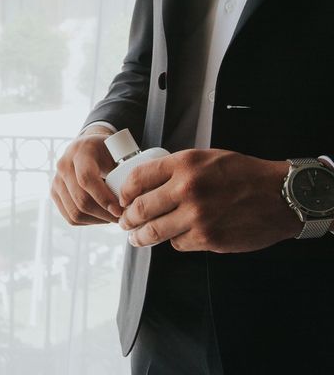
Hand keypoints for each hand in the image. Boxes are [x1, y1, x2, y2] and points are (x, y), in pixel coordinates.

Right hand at [51, 126, 123, 224]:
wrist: (87, 147)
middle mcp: (64, 164)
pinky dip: (88, 222)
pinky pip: (70, 217)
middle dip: (104, 214)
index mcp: (81, 151)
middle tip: (123, 218)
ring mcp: (56, 180)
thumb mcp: (118, 152)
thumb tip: (134, 200)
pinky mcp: (54, 193)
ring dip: (97, 220)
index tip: (120, 210)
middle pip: (81, 200)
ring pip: (75, 213)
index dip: (103, 198)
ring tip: (113, 218)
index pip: (86, 179)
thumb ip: (125, 172)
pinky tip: (101, 217)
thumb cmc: (108, 151)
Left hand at [119, 149, 300, 252]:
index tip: (123, 199)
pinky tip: (178, 235)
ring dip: (140, 237)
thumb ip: (176, 170)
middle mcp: (188, 188)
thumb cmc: (242, 174)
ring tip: (136, 237)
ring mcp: (197, 216)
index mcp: (184, 164)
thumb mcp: (206, 159)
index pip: (138, 178)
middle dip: (127, 219)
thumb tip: (145, 186)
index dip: (124, 192)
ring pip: (154, 231)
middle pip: (140, 208)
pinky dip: (175, 241)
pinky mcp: (207, 238)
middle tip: (124, 222)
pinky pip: (178, 243)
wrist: (280, 196)